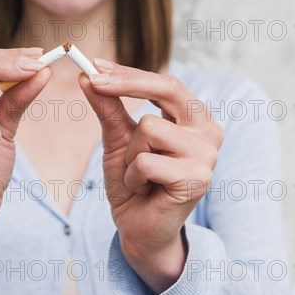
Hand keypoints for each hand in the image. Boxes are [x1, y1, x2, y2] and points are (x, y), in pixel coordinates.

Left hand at [78, 60, 223, 292]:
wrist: (139, 229)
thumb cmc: (133, 181)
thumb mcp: (117, 139)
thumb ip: (108, 107)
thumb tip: (86, 76)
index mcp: (194, 117)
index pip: (165, 83)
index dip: (129, 73)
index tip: (95, 65)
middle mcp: (208, 131)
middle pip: (167, 89)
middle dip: (126, 84)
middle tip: (93, 80)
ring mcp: (207, 156)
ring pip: (149, 128)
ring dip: (130, 154)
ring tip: (139, 174)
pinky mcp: (197, 180)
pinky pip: (145, 162)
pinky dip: (132, 177)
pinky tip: (145, 190)